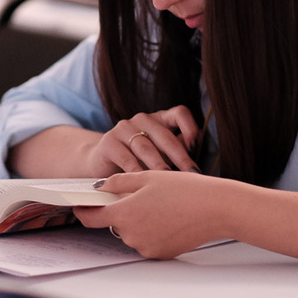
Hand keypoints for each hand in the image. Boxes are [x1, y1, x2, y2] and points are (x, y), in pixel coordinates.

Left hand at [76, 171, 226, 257]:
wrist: (216, 209)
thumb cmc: (185, 190)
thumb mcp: (147, 177)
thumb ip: (118, 183)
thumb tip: (100, 188)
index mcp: (125, 214)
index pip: (91, 218)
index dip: (83, 211)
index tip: (80, 206)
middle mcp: (132, 235)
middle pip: (116, 224)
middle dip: (122, 211)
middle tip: (142, 196)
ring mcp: (146, 248)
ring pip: (133, 233)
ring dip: (139, 221)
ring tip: (162, 205)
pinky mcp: (161, 255)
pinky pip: (148, 242)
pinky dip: (153, 231)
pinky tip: (170, 218)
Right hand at [86, 106, 200, 174]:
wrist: (101, 165)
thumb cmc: (138, 161)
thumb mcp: (160, 154)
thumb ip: (177, 151)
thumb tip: (196, 160)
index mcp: (160, 119)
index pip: (180, 113)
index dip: (190, 128)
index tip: (196, 148)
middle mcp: (143, 119)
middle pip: (165, 136)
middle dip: (180, 157)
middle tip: (191, 175)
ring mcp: (124, 128)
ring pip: (146, 148)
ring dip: (159, 166)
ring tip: (169, 181)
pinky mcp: (109, 142)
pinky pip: (126, 158)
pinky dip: (137, 172)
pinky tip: (144, 184)